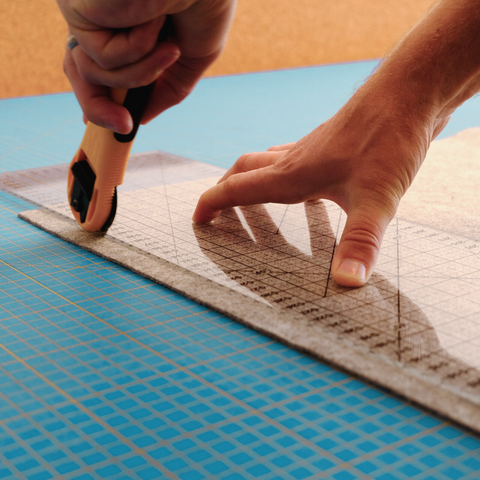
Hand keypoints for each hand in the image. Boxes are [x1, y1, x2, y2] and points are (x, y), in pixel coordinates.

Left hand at [57, 0, 235, 132]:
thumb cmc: (206, 3)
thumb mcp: (190, 59)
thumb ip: (165, 90)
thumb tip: (138, 119)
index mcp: (120, 27)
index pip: (97, 68)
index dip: (101, 99)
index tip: (119, 123)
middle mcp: (99, 19)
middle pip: (81, 77)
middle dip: (100, 110)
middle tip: (124, 126)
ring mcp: (86, 13)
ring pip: (95, 75)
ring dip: (141, 72)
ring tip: (170, 48)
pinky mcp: (78, 8)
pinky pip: (102, 59)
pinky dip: (137, 50)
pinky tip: (154, 20)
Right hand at [193, 81, 449, 286]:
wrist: (411, 91)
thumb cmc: (390, 137)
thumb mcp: (377, 198)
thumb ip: (360, 242)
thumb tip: (346, 281)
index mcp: (292, 174)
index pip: (238, 188)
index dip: (213, 204)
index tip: (198, 219)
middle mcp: (296, 158)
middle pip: (246, 170)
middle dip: (227, 190)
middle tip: (220, 210)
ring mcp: (314, 147)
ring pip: (269, 162)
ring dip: (254, 180)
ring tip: (256, 201)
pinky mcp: (333, 142)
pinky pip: (297, 158)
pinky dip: (288, 174)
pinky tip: (311, 187)